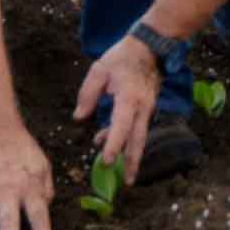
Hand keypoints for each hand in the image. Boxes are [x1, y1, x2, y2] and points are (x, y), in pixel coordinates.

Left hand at [73, 36, 158, 184]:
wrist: (150, 47)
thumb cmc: (122, 57)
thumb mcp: (99, 70)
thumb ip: (88, 95)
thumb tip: (79, 118)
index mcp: (128, 99)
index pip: (121, 127)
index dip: (113, 145)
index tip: (106, 162)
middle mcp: (141, 108)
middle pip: (137, 140)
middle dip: (133, 162)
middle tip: (129, 182)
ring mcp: (147, 108)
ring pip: (139, 136)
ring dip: (130, 154)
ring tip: (118, 168)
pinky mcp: (147, 107)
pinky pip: (138, 127)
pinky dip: (127, 138)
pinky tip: (109, 140)